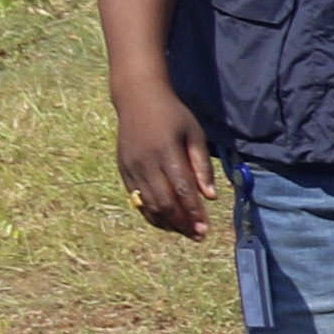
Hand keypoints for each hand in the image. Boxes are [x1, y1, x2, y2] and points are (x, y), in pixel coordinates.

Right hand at [111, 85, 215, 239]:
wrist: (137, 98)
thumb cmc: (173, 115)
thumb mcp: (194, 134)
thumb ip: (202, 165)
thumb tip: (210, 197)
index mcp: (166, 151)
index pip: (182, 190)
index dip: (194, 212)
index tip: (205, 228)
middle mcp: (145, 162)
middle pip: (164, 202)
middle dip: (182, 223)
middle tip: (197, 235)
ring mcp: (131, 167)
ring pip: (148, 205)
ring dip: (167, 223)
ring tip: (184, 231)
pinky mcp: (123, 170)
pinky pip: (136, 199)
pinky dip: (151, 214)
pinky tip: (166, 221)